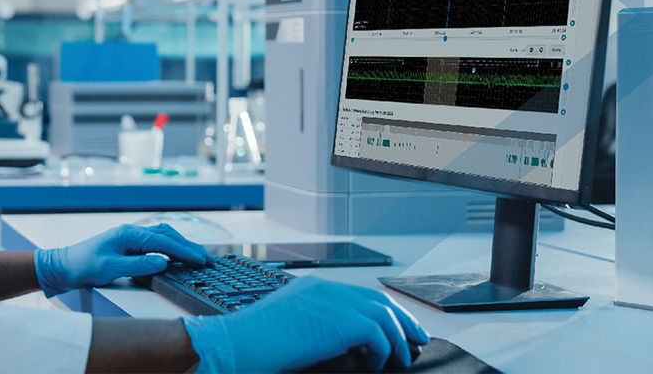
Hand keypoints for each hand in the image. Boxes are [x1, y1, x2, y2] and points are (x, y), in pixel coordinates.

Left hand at [33, 224, 212, 296]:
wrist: (63, 266)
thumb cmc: (83, 267)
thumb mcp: (110, 268)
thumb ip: (137, 266)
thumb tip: (163, 262)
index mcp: (129, 235)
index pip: (164, 242)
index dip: (185, 252)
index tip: (202, 261)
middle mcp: (132, 232)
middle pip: (168, 236)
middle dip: (190, 247)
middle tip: (209, 260)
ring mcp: (131, 237)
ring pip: (164, 237)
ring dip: (183, 246)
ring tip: (200, 258)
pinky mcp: (129, 245)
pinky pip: (156, 243)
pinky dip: (171, 248)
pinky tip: (178, 256)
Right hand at [182, 275, 429, 372]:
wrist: (235, 345)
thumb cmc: (253, 344)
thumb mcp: (290, 328)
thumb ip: (319, 328)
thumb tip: (349, 345)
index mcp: (313, 287)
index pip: (360, 295)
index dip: (384, 311)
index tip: (398, 328)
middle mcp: (326, 289)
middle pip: (378, 300)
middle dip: (403, 320)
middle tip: (418, 339)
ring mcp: (333, 302)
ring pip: (383, 316)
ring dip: (398, 340)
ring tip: (403, 359)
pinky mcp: (339, 322)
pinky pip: (377, 335)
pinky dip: (384, 351)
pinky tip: (379, 364)